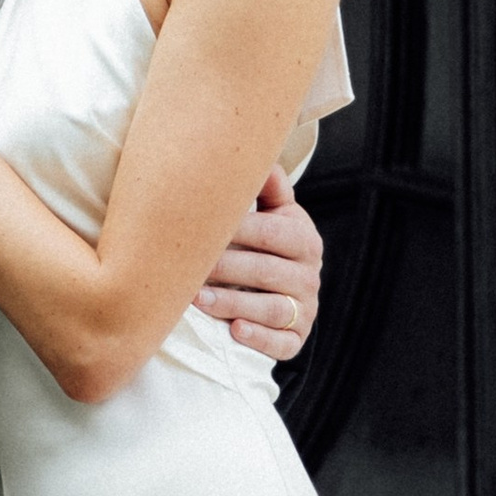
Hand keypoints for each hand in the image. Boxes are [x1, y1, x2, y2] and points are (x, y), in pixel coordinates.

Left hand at [197, 171, 322, 360]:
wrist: (285, 291)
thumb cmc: (266, 245)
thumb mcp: (273, 214)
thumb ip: (267, 188)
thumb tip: (256, 152)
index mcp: (303, 239)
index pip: (270, 232)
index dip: (236, 230)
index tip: (197, 227)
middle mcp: (309, 275)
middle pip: (265, 271)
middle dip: (224, 269)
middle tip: (185, 267)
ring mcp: (305, 310)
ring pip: (271, 308)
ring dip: (232, 303)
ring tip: (196, 299)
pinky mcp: (296, 340)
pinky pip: (281, 343)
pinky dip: (258, 338)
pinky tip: (233, 331)